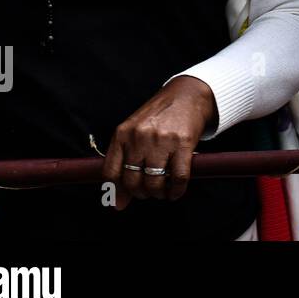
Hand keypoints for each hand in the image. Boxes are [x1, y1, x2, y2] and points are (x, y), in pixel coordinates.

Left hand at [102, 76, 215, 208]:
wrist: (187, 95)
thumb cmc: (159, 116)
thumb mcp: (134, 131)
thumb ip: (124, 161)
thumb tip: (118, 202)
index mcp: (123, 133)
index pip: (111, 173)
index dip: (117, 192)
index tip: (123, 201)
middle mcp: (139, 137)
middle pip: (133, 181)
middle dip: (140, 193)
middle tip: (148, 192)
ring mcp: (162, 140)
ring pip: (154, 182)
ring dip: (158, 194)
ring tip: (162, 192)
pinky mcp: (183, 143)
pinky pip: (178, 176)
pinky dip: (176, 190)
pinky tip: (175, 192)